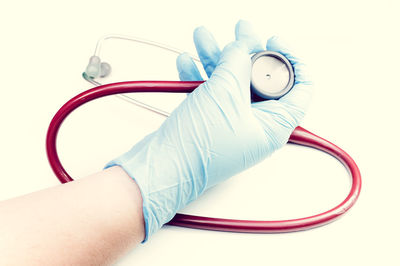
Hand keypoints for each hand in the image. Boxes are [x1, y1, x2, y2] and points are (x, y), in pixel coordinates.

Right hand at [106, 20, 311, 241]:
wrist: (162, 168)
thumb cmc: (199, 147)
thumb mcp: (225, 94)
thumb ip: (237, 63)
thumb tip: (240, 46)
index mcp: (273, 126)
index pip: (299, 88)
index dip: (291, 59)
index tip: (272, 41)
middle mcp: (256, 126)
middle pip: (261, 80)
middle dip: (246, 51)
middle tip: (239, 31)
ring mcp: (232, 123)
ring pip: (232, 83)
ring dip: (217, 58)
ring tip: (202, 36)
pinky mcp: (210, 122)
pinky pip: (211, 93)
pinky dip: (200, 76)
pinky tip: (186, 62)